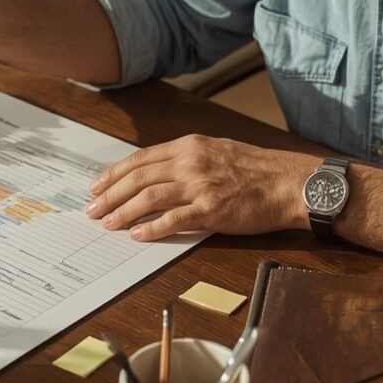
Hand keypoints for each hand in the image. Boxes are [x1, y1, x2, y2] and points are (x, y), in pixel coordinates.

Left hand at [85, 135, 319, 240]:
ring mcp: (200, 186)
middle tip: (93, 210)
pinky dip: (151, 229)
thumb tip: (156, 173)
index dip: (114, 174)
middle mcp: (190, 163)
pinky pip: (173, 221)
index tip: (96, 186)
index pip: (140, 159)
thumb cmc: (257, 169)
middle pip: (138, 179)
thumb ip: (186, 159)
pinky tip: (137, 237)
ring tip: (108, 224)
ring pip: (149, 199)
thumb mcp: (217, 150)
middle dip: (110, 196)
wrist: (289, 182)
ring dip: (123, 213)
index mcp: (189, 146)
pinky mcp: (211, 210)